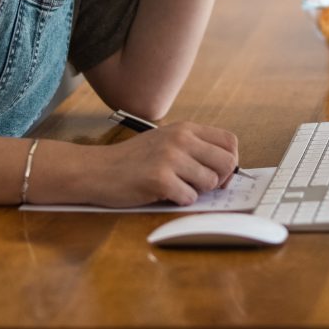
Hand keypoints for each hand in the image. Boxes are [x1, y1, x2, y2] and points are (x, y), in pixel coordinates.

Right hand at [87, 122, 239, 206]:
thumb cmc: (133, 160)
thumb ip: (194, 149)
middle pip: (227, 163)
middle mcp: (181, 139)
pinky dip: (180, 201)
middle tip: (200, 186)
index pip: (230, 141)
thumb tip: (228, 170)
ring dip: (196, 191)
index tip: (218, 174)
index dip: (230, 161)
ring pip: (210, 182)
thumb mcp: (166, 142)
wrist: (97, 169)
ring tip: (175, 187)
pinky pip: (189, 198)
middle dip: (219, 180)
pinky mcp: (160, 178)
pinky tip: (163, 193)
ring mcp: (170, 158)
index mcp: (185, 128)